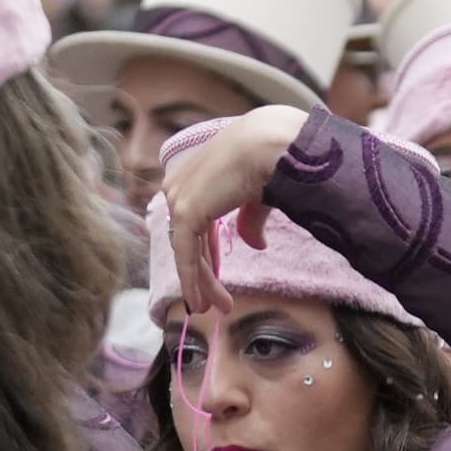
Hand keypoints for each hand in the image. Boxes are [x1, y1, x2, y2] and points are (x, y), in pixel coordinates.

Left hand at [159, 103, 315, 323]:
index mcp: (194, 173)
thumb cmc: (272, 157)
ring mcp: (179, 196)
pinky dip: (192, 281)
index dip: (207, 250)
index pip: (195, 220)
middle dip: (203, 271)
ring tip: (215, 308)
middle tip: (215, 300)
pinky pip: (186, 255)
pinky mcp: (185, 211)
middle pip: (188, 238)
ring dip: (202, 284)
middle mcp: (179, 183)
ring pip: (188, 250)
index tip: (217, 273)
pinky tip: (200, 303)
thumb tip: (257, 246)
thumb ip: (250, 220)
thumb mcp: (258, 195)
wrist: (271, 142)